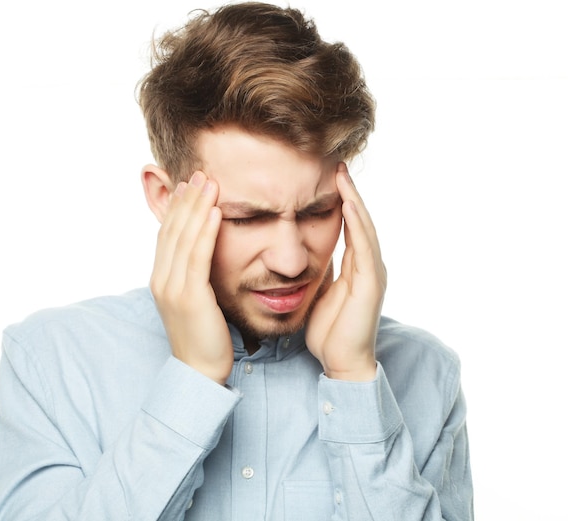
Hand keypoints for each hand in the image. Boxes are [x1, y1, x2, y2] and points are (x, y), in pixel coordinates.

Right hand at [150, 171, 233, 384]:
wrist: (198, 372)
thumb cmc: (203, 337)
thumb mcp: (194, 301)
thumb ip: (194, 277)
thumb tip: (205, 257)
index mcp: (161, 279)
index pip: (168, 235)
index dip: (177, 208)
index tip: (190, 185)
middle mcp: (161, 279)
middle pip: (173, 230)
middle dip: (186, 200)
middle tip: (199, 173)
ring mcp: (172, 287)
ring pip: (183, 238)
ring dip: (197, 207)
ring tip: (209, 182)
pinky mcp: (189, 296)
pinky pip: (197, 256)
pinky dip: (205, 231)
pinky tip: (215, 211)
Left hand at [305, 164, 386, 380]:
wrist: (342, 362)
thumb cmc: (330, 331)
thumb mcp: (321, 294)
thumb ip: (322, 273)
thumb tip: (309, 256)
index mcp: (356, 267)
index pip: (350, 227)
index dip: (342, 202)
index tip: (330, 178)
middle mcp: (369, 266)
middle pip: (360, 221)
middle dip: (349, 193)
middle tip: (338, 166)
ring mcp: (373, 273)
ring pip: (364, 229)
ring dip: (354, 201)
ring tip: (342, 176)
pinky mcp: (370, 284)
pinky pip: (364, 248)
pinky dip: (357, 225)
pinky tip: (348, 205)